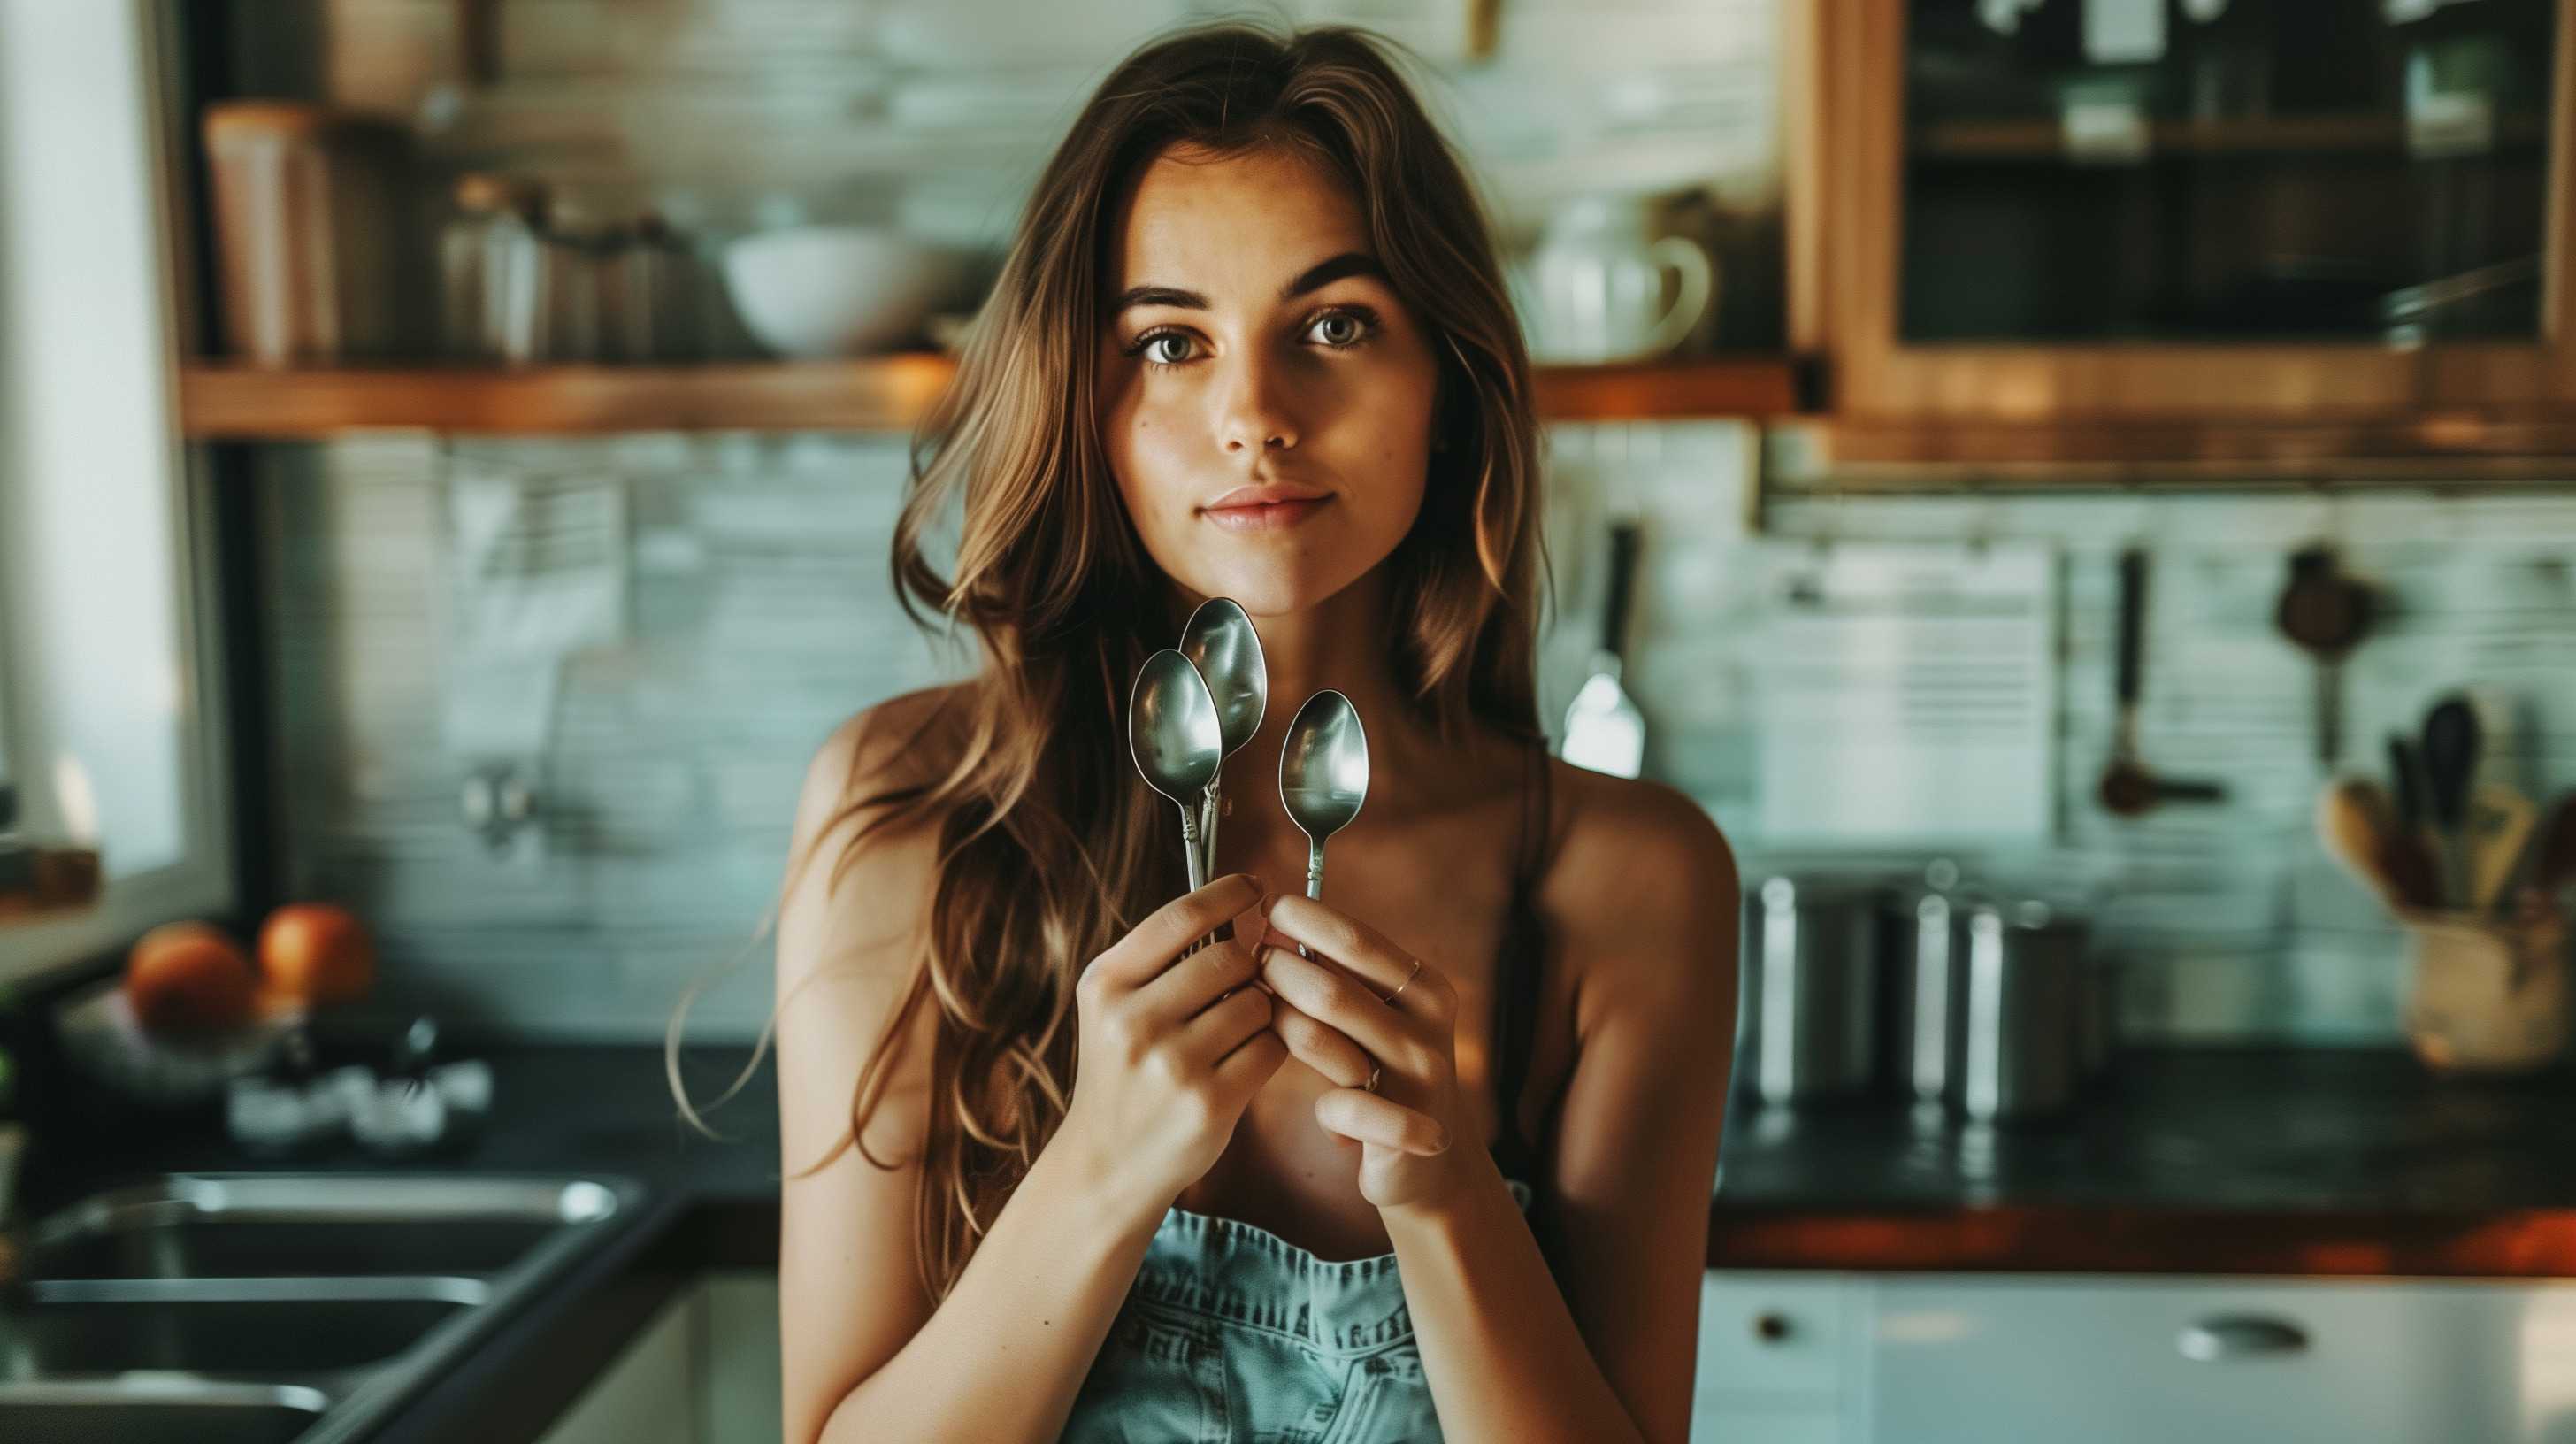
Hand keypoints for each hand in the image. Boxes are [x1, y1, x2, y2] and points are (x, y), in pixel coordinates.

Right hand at [1057, 875, 1288, 1217]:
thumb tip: (1237, 901)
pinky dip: (1268, 1049)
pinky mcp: (1209, 1103)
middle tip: (1243, 984)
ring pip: (1256, 1003)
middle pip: (1230, 957)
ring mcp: (1171, 1064)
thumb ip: (1159, 958)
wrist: (1108, 1163)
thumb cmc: (1122, 1072)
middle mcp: (1132, 1020)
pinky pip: (1271, 1048)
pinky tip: (1244, 1063)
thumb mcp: (1113, 1007)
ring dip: (1259, 1012)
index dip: (1228, 893)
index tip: (1254, 887)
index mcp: (1105, 984)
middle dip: (1247, 966)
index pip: (1181, 915)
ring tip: (1234, 1033)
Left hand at [1255, 893, 1480, 1213]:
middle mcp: (1429, 1026)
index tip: (1264, 917)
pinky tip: (1326, 1116)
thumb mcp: (1379, 1015)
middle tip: (1251, 972)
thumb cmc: (1387, 1074)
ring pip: (1320, 1038)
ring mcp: (1418, 1077)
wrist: (1433, 1164)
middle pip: (1330, 987)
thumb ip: (1341, 972)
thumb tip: (1275, 918)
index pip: (1355, 938)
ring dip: (1280, 1027)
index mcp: (1426, 988)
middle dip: (1277, 975)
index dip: (1300, 922)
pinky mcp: (1401, 1128)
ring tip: (1264, 1023)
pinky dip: (1319, 1109)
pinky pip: (1334, 1104)